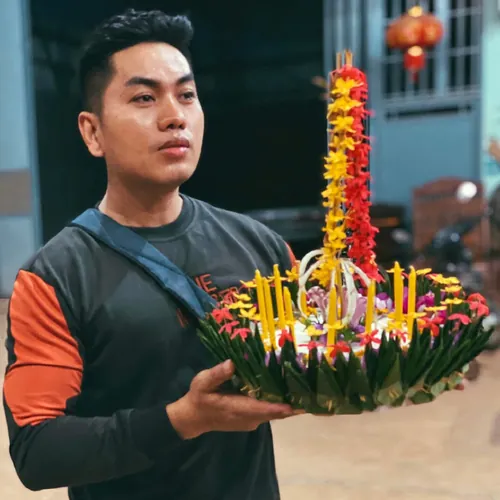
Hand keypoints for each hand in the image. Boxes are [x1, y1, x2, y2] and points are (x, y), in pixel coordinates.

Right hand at [167, 360, 295, 438]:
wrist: (193, 418)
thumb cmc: (199, 398)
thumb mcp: (202, 382)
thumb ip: (217, 374)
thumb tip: (231, 363)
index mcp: (238, 409)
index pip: (265, 409)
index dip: (283, 406)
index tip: (301, 400)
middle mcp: (249, 418)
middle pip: (277, 412)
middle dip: (294, 403)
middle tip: (313, 389)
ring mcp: (252, 420)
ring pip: (276, 413)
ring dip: (290, 403)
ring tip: (306, 386)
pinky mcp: (252, 418)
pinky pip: (270, 411)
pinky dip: (281, 403)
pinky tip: (289, 389)